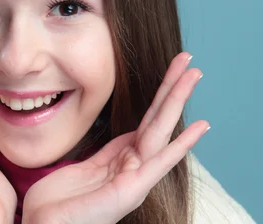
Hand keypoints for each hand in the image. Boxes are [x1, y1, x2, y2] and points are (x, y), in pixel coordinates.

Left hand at [22, 52, 207, 223]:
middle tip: (190, 60)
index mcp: (122, 159)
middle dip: (173, 88)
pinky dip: (182, 144)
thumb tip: (124, 137)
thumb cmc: (61, 203)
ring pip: (160, 129)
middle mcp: (133, 167)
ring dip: (177, 100)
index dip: (160, 95)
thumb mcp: (86, 169)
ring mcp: (135, 178)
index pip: (147, 120)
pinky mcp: (130, 190)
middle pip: (158, 119)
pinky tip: (201, 127)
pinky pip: (159, 161)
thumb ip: (106, 154)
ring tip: (194, 74)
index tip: (174, 72)